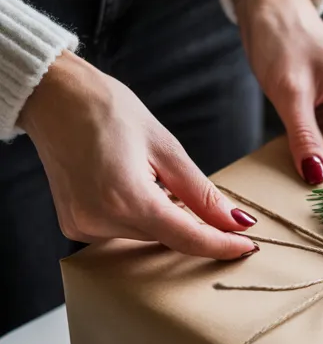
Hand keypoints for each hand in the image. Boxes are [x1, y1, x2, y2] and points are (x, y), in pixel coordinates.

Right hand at [19, 52, 258, 257]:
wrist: (53, 96)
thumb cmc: (107, 110)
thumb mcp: (165, 147)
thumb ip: (201, 193)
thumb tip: (235, 222)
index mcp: (126, 199)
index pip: (186, 238)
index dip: (221, 245)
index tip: (248, 247)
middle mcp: (100, 221)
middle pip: (166, 238)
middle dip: (191, 225)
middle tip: (200, 199)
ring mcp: (82, 227)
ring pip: (144, 238)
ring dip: (162, 219)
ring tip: (149, 177)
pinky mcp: (74, 225)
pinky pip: (120, 233)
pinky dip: (137, 217)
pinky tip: (131, 187)